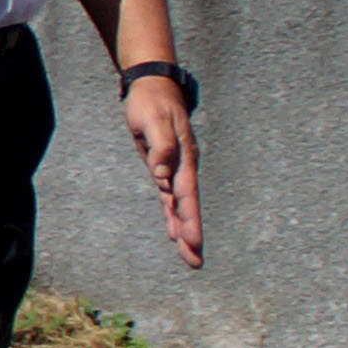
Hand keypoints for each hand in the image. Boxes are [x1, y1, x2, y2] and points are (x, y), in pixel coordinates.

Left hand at [126, 75, 202, 267]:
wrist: (152, 85)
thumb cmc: (151, 101)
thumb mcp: (153, 119)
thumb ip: (161, 146)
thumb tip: (162, 174)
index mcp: (183, 157)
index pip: (187, 194)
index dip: (189, 219)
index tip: (192, 242)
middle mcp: (182, 166)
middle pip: (187, 206)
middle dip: (191, 234)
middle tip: (196, 262)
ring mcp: (174, 168)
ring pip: (179, 205)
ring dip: (183, 230)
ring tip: (190, 257)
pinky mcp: (163, 167)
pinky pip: (169, 197)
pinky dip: (172, 215)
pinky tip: (173, 232)